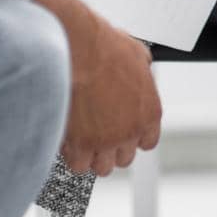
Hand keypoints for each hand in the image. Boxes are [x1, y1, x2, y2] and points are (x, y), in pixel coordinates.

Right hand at [61, 20, 161, 175]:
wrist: (80, 52)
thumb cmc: (106, 48)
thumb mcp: (137, 54)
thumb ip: (142, 69)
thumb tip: (140, 67)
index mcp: (149, 113)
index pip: (147, 142)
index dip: (132, 138)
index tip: (121, 132)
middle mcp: (131, 131)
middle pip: (124, 159)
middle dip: (110, 148)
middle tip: (97, 135)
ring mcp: (106, 141)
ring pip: (101, 167)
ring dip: (91, 156)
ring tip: (80, 141)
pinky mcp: (82, 145)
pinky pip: (77, 164)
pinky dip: (71, 155)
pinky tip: (67, 139)